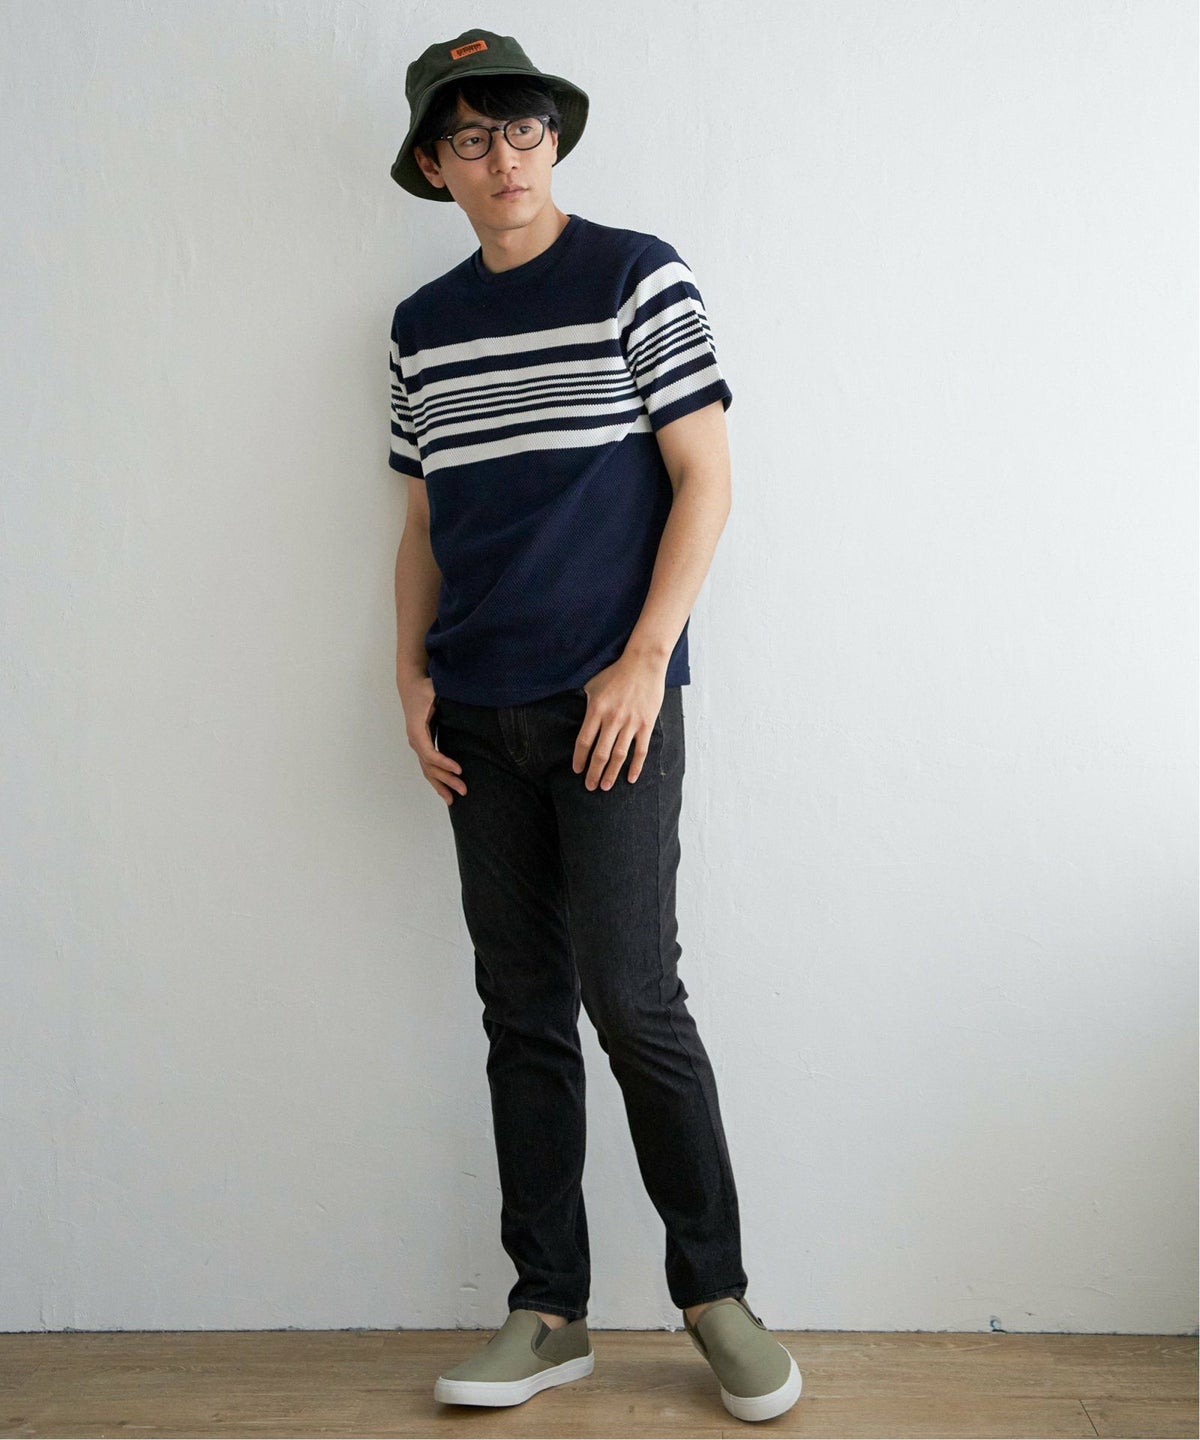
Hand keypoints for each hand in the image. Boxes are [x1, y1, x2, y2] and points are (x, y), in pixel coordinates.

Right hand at [398, 673, 466, 805]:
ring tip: (452, 800)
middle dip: (446, 780)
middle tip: (464, 790)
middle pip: (430, 766)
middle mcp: (415, 740)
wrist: (411, 684)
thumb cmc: (425, 688)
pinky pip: (428, 766)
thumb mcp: (436, 693)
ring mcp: (417, 744)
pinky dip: (436, 779)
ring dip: (440, 785)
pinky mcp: (422, 744)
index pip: (429, 753)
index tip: (459, 769)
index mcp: (417, 730)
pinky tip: (445, 789)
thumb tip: (469, 701)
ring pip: (427, 770)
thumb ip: (449, 700)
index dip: (444, 763)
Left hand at [573, 654, 667, 789]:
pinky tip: (631, 778)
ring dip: (611, 774)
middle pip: (600, 754)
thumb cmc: (616, 673)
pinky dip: (636, 766)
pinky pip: (640, 750)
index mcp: (596, 710)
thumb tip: (578, 718)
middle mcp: (612, 719)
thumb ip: (586, 703)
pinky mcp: (646, 724)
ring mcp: (630, 723)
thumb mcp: (593, 685)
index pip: (584, 741)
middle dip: (593, 773)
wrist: (643, 663)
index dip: (579, 758)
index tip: (576, 770)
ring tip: (605, 786)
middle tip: (589, 786)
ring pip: (619, 756)